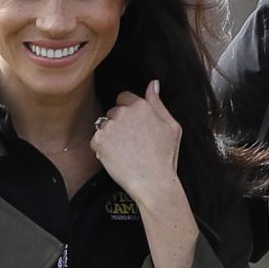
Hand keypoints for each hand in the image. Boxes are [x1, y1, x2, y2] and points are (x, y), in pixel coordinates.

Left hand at [90, 82, 184, 214]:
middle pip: (113, 112)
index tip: (134, 127)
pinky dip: (103, 149)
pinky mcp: (99, 141)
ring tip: (125, 152)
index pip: (124, 98)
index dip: (129, 112)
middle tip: (132, 143)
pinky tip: (117, 158)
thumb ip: (159, 103)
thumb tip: (153, 84)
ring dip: (110, 136)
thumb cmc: (165, 157)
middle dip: (119, 124)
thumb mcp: (172, 126)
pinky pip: (96, 141)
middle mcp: (123, 112)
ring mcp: (110, 126)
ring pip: (104, 126)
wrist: (153, 183)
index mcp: (141, 106)